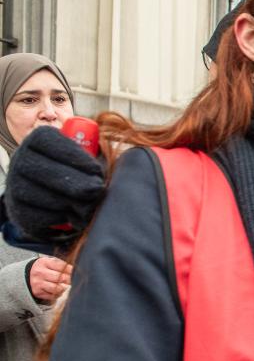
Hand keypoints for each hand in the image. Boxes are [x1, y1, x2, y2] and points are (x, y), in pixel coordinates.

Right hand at [4, 125, 106, 244]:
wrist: (58, 200)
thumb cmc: (81, 173)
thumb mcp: (88, 157)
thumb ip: (100, 152)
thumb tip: (130, 156)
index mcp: (38, 141)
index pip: (49, 141)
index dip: (73, 156)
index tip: (96, 169)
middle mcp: (20, 161)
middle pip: (44, 171)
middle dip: (76, 183)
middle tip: (98, 189)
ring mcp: (16, 187)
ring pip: (43, 196)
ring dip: (72, 203)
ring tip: (89, 205)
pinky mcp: (20, 212)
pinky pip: (41, 217)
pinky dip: (63, 218)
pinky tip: (74, 215)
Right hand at [27, 255, 71, 302]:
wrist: (26, 276)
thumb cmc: (43, 268)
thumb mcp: (49, 262)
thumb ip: (61, 265)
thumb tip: (75, 270)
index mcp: (44, 262)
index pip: (62, 266)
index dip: (71, 270)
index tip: (74, 272)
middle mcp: (40, 273)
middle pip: (61, 278)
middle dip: (68, 280)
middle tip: (70, 280)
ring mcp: (38, 283)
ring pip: (58, 288)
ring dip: (63, 288)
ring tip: (63, 285)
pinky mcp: (38, 292)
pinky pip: (53, 295)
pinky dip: (58, 293)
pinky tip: (56, 289)